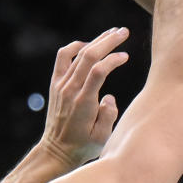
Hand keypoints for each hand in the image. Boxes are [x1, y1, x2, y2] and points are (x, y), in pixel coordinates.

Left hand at [42, 28, 130, 164]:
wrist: (57, 150)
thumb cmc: (84, 146)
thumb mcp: (103, 138)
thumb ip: (109, 115)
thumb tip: (108, 96)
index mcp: (84, 102)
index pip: (98, 71)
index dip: (113, 59)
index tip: (126, 56)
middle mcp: (70, 90)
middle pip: (89, 56)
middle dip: (108, 41)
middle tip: (124, 32)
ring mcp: (61, 85)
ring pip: (78, 54)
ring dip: (96, 41)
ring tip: (112, 33)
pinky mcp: (56, 84)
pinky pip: (63, 58)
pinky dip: (75, 47)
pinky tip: (88, 45)